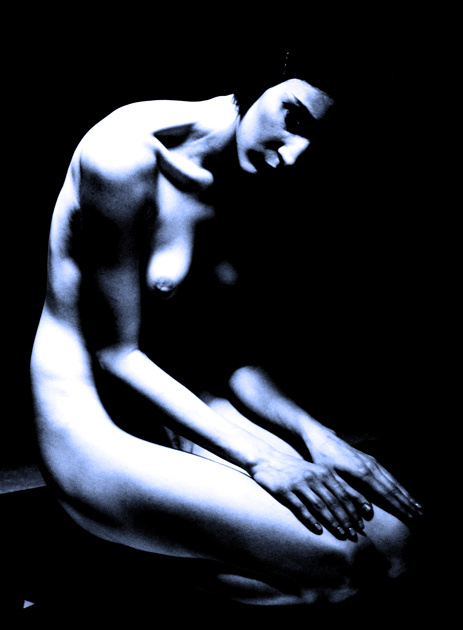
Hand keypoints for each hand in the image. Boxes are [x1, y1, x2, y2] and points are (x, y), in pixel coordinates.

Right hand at [250, 450, 368, 538]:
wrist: (267, 460)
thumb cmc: (294, 468)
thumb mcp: (314, 471)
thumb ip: (330, 482)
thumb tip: (348, 500)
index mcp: (323, 472)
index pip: (344, 492)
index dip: (354, 509)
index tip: (362, 523)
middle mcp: (314, 477)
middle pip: (334, 501)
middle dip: (346, 519)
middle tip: (355, 534)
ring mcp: (299, 484)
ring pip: (320, 505)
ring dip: (332, 521)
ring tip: (341, 534)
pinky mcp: (285, 491)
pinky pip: (301, 508)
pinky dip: (311, 520)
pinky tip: (319, 530)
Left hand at [304, 428, 422, 522]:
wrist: (320, 437)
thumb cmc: (322, 459)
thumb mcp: (331, 479)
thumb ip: (349, 495)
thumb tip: (369, 512)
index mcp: (363, 473)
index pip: (387, 494)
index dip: (400, 507)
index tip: (413, 518)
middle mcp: (372, 467)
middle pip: (394, 488)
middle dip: (408, 503)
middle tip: (421, 516)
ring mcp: (372, 461)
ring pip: (393, 480)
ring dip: (405, 494)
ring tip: (417, 506)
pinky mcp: (369, 459)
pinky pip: (387, 474)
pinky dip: (397, 484)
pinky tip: (401, 490)